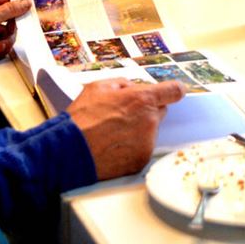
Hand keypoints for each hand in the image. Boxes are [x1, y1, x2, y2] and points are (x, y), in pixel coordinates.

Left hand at [0, 0, 30, 65]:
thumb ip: (11, 9)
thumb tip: (26, 2)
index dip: (20, 3)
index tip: (29, 8)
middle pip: (15, 19)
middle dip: (13, 27)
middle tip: (9, 29)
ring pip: (12, 34)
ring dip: (7, 40)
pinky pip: (6, 45)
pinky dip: (1, 49)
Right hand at [68, 79, 186, 179]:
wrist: (70, 151)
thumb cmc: (82, 119)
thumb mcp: (98, 87)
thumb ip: (123, 83)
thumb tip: (133, 86)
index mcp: (142, 99)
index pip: (174, 91)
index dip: (174, 90)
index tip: (173, 92)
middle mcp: (150, 121)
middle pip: (159, 111)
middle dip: (146, 111)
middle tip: (123, 116)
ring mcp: (147, 142)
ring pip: (150, 131)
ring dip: (138, 131)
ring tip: (112, 134)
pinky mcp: (141, 160)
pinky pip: (142, 149)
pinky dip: (132, 148)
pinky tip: (113, 146)